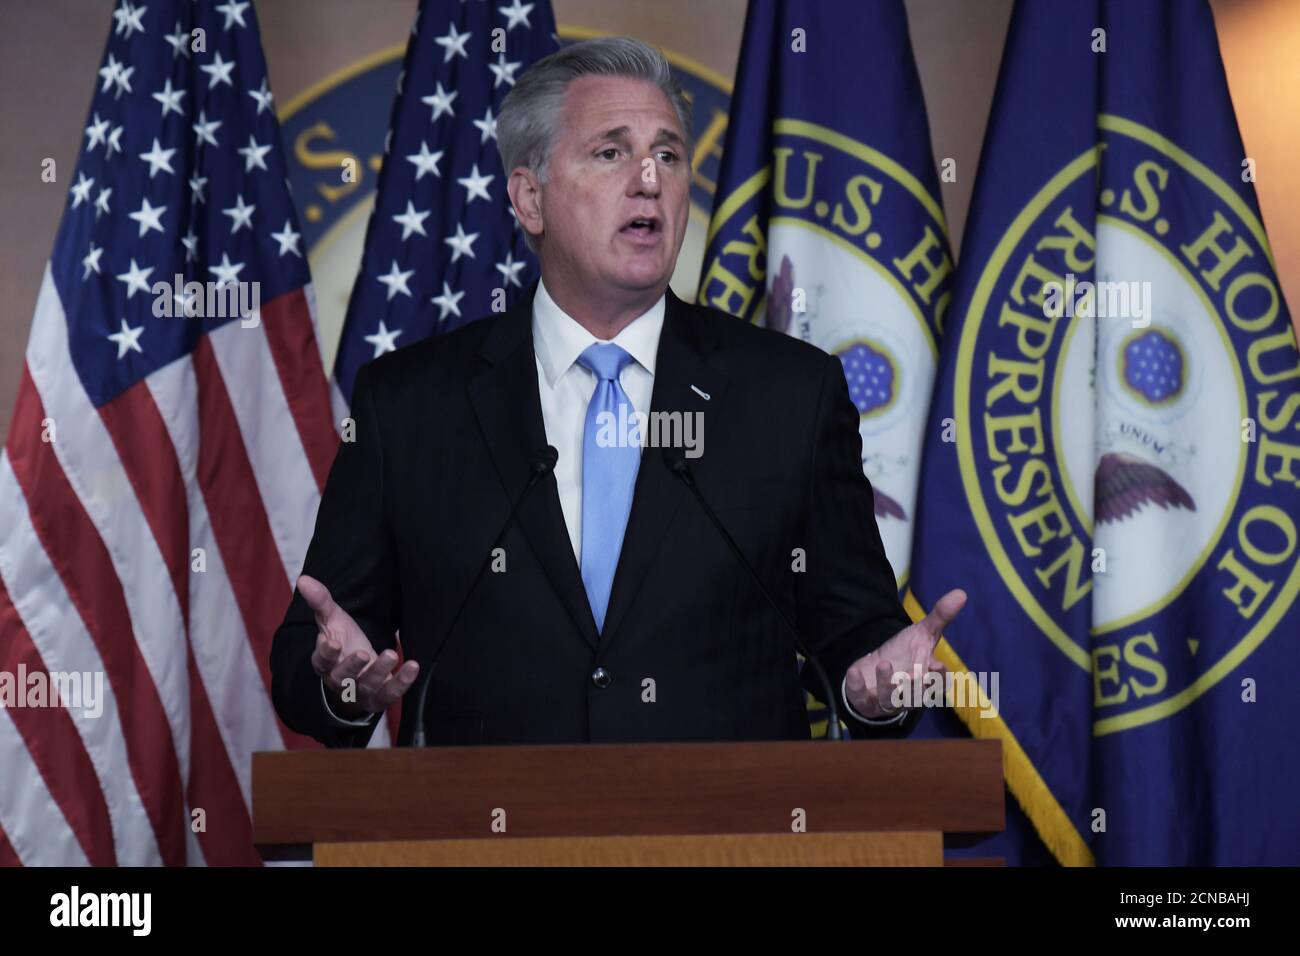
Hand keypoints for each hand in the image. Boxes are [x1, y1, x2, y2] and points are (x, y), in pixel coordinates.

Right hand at [300, 574, 418, 718]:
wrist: (356, 673)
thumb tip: (304, 579)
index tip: (332, 642)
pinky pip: (389, 694)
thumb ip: (321, 602)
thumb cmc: (343, 642)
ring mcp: (359, 692)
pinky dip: (401, 683)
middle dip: (353, 665)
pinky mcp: (378, 698)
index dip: (326, 653)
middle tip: (363, 653)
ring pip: (366, 686)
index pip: (322, 660)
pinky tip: (412, 667)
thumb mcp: (332, 620)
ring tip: (391, 654)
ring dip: (379, 672)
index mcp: (324, 662)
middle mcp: (339, 680)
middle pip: (343, 677)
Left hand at [844, 589, 965, 719]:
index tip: (937, 665)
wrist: (875, 670)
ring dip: (887, 684)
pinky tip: (855, 672)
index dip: (939, 677)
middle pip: (916, 697)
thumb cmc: (905, 654)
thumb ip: (940, 617)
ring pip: (890, 699)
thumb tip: (961, 593)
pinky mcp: (866, 701)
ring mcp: (887, 700)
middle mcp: (909, 695)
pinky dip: (858, 687)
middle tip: (911, 674)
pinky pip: (862, 699)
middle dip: (913, 686)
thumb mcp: (922, 634)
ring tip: (884, 664)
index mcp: (927, 680)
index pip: (938, 684)